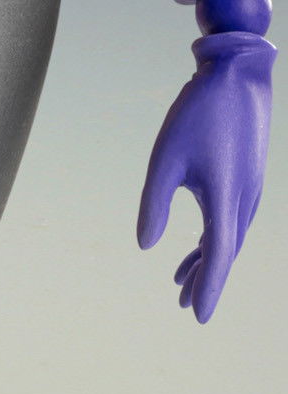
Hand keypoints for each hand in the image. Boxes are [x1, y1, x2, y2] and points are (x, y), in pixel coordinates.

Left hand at [137, 32, 273, 320]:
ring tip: (181, 276)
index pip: (219, 257)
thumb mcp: (166, 157)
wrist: (238, 77)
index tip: (196, 316)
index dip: (208, 287)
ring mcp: (249, 189)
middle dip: (204, 278)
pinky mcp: (248, 177)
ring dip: (208, 257)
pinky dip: (216, 235)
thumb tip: (145, 244)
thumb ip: (155, 203)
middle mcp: (244, 200)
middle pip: (225, 251)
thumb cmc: (199, 113)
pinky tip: (200, 235)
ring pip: (229, 235)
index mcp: (226, 200)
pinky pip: (233, 218)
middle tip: (182, 302)